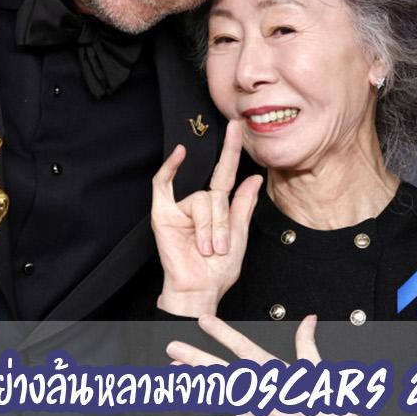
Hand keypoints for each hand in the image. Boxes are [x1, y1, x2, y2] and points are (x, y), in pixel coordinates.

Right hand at [151, 122, 262, 316]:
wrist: (199, 289)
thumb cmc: (218, 270)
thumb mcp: (240, 236)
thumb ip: (244, 205)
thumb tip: (254, 177)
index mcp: (219, 208)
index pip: (226, 173)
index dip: (232, 150)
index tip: (236, 127)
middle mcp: (200, 203)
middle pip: (216, 195)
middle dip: (222, 223)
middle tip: (220, 248)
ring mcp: (180, 206)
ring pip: (201, 201)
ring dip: (207, 228)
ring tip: (205, 249)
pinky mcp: (163, 213)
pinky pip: (163, 184)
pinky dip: (170, 168)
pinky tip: (179, 155)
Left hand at [169, 315, 369, 415]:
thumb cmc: (327, 404)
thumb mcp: (316, 367)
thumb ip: (306, 341)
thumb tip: (309, 319)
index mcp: (275, 371)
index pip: (244, 347)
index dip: (223, 333)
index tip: (204, 321)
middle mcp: (262, 389)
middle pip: (224, 370)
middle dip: (196, 357)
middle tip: (174, 347)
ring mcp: (257, 411)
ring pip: (220, 395)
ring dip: (194, 385)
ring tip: (172, 376)